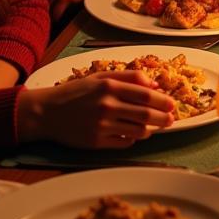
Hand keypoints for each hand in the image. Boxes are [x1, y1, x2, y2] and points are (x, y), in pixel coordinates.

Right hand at [17, 70, 176, 148]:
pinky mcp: (96, 142)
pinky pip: (124, 142)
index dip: (162, 101)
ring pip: (137, 130)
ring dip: (149, 129)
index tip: (172, 105)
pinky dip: (133, 138)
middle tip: (170, 120)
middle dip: (163, 118)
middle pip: (145, 115)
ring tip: (152, 127)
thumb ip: (128, 77)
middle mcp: (107, 106)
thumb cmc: (75, 92)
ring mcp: (102, 126)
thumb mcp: (100, 76)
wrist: (47, 112)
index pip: (145, 94)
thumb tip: (154, 84)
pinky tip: (133, 133)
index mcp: (109, 86)